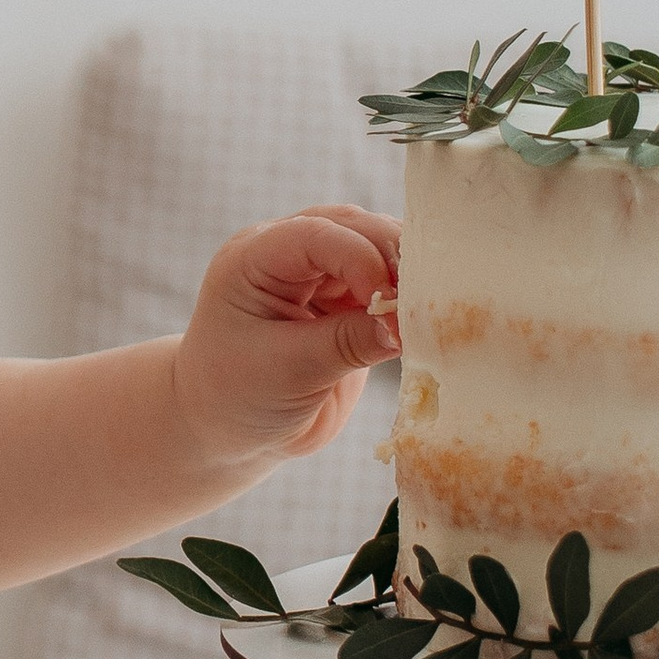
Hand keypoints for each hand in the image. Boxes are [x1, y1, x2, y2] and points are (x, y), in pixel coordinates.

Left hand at [170, 204, 400, 475]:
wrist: (226, 429)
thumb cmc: (236, 397)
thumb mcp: (288, 371)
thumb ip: (346, 342)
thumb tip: (407, 322)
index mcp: (254, 258)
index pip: (317, 236)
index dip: (361, 260)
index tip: (389, 304)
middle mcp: (287, 254)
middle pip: (355, 229)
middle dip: (394, 259)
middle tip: (426, 304)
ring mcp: (319, 274)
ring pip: (378, 249)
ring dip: (408, 274)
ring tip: (432, 312)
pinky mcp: (346, 301)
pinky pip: (387, 284)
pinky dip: (409, 298)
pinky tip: (427, 321)